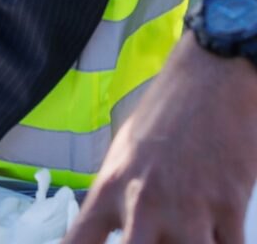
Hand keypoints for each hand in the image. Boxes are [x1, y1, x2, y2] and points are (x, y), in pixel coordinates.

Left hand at [66, 35, 256, 243]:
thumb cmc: (165, 113)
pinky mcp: (229, 207)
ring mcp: (188, 209)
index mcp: (111, 188)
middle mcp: (144, 203)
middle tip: (151, 241)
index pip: (79, 241)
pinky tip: (218, 235)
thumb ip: (118, 196)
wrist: (211, 80)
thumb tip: (115, 227)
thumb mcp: (125, 152)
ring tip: (186, 235)